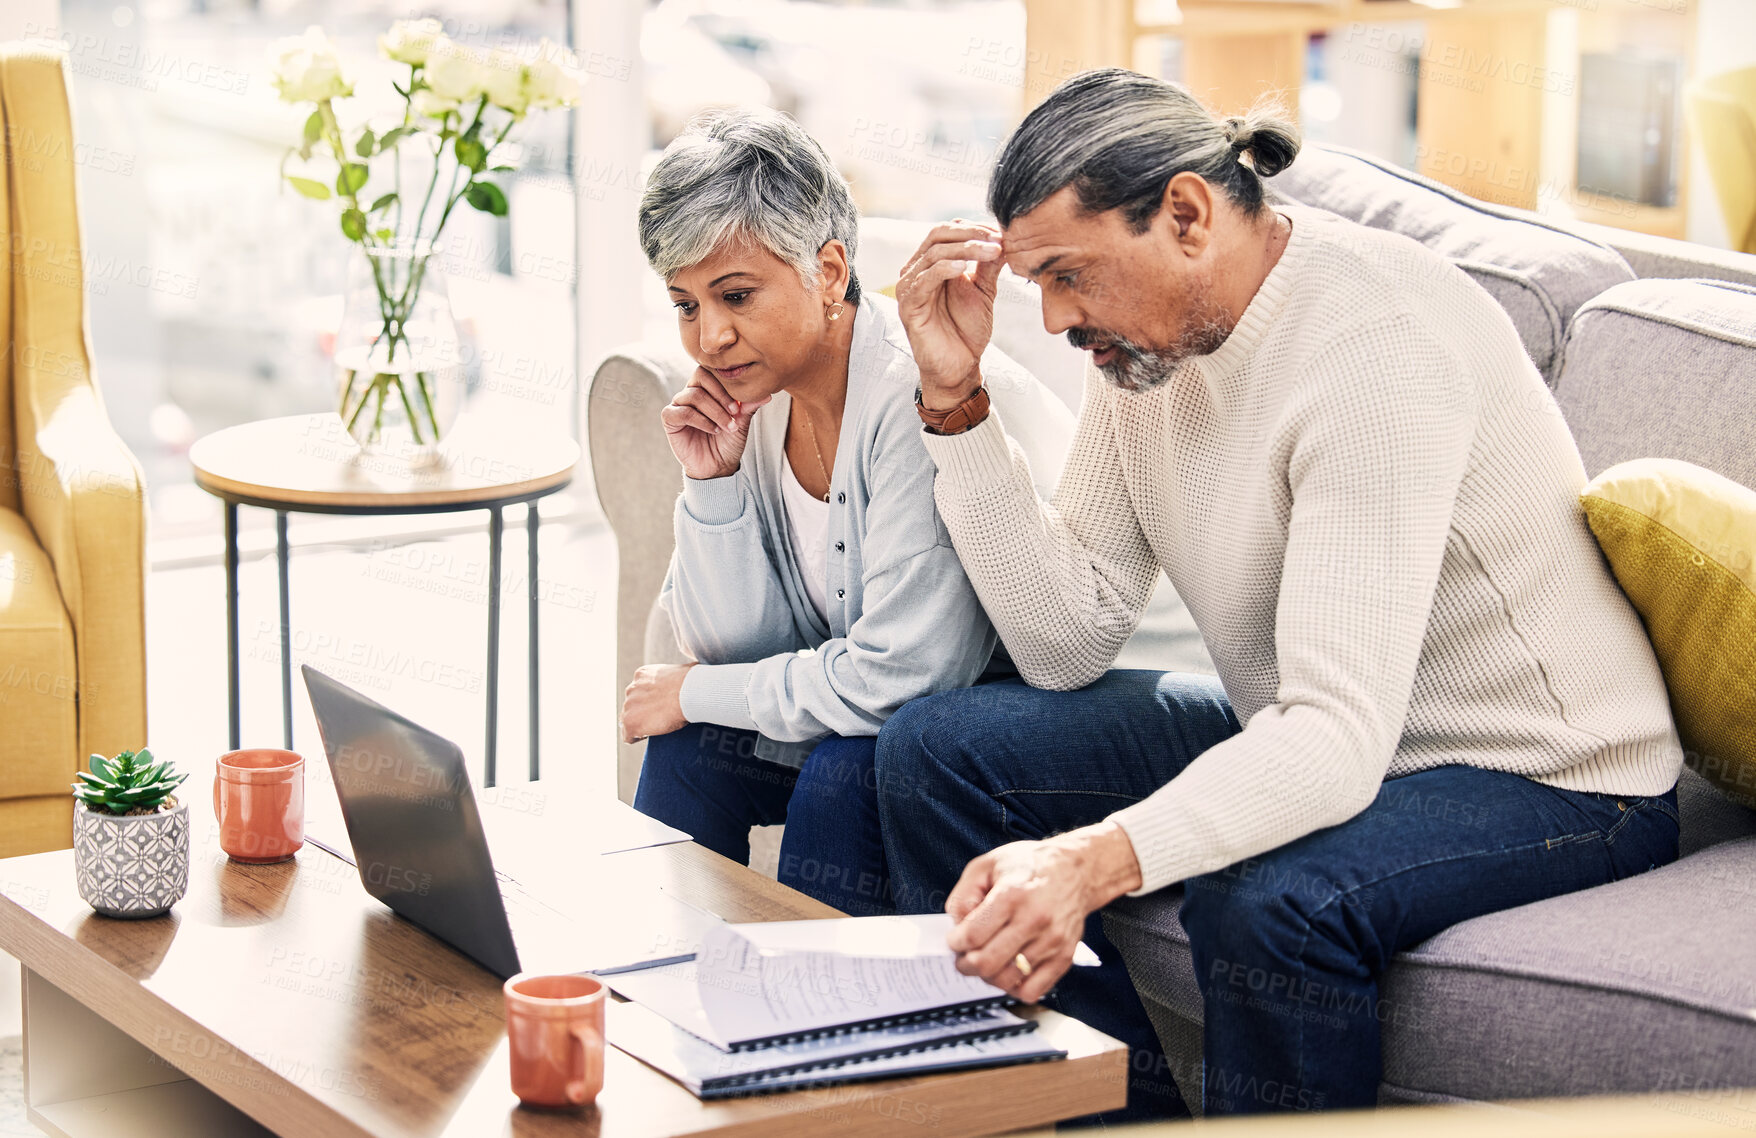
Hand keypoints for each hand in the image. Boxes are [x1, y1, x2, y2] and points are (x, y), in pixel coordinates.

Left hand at [620, 663, 693, 743]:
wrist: (689, 692)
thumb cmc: (692, 684)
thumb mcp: (676, 675)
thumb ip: (669, 681)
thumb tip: (679, 686)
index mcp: (642, 674)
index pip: (638, 691)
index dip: (648, 702)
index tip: (658, 707)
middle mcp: (632, 688)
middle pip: (631, 706)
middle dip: (642, 712)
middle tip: (658, 718)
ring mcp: (629, 705)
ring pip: (628, 719)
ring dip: (639, 724)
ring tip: (655, 727)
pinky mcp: (630, 722)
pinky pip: (627, 735)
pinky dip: (635, 738)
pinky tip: (645, 737)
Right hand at [660, 368, 771, 480]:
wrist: (717, 466)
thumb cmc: (728, 442)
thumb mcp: (742, 422)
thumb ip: (749, 406)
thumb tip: (767, 394)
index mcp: (707, 388)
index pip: (712, 370)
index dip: (726, 384)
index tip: (739, 405)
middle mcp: (691, 392)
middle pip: (701, 376)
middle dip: (721, 395)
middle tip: (734, 413)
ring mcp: (679, 404)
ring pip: (694, 395)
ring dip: (715, 411)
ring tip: (727, 427)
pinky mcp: (670, 419)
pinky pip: (683, 412)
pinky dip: (701, 420)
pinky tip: (713, 430)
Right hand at [894, 220, 1003, 409]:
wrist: (959, 366)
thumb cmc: (967, 330)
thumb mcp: (983, 290)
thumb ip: (988, 264)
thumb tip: (1003, 236)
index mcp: (932, 263)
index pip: (948, 231)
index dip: (975, 227)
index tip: (1003, 234)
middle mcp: (917, 270)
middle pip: (939, 235)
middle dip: (972, 234)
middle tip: (999, 240)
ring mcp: (910, 286)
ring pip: (935, 253)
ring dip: (966, 249)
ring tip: (993, 252)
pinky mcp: (908, 305)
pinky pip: (925, 279)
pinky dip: (945, 269)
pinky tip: (965, 269)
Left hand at [944, 822, 1143, 1003]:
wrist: (1076, 870)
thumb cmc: (1030, 865)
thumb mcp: (987, 864)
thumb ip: (964, 894)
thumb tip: (957, 926)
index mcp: (1012, 895)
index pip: (972, 935)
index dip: (955, 942)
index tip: (954, 940)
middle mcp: (1034, 920)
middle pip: (986, 962)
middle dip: (965, 964)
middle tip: (963, 956)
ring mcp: (1051, 942)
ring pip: (1006, 979)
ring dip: (988, 975)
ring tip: (987, 960)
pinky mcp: (1064, 957)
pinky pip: (1032, 991)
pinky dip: (1014, 987)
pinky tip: (1009, 969)